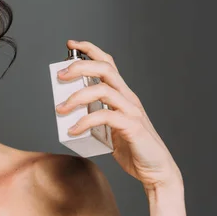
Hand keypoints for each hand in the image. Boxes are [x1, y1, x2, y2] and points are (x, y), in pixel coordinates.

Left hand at [55, 40, 182, 191]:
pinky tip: (73, 130)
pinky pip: (105, 116)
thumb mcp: (109, 127)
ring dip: (77, 97)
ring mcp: (132, 111)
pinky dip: (85, 121)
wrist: (157, 171)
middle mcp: (128, 98)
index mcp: (122, 94)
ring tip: (61, 110)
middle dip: (79, 66)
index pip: (108, 63)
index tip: (71, 44)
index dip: (90, 50)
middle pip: (104, 69)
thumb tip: (69, 111)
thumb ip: (94, 115)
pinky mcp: (132, 126)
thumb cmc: (132, 148)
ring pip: (103, 89)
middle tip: (59, 76)